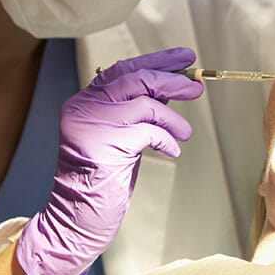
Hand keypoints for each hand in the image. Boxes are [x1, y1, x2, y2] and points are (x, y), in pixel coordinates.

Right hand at [17, 47, 201, 274]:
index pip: (122, 69)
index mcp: (85, 101)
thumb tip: (175, 84)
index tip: (185, 58)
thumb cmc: (104, 177)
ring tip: (185, 133)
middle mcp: (84, 108)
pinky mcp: (104, 146)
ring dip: (173, 117)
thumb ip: (141, 109)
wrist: (78, 216)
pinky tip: (173, 151)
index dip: (157, 60)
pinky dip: (167, 140)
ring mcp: (92, 125)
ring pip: (145, 103)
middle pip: (134, 78)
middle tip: (197, 87)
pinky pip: (148, 132)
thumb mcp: (123, 135)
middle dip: (171, 79)